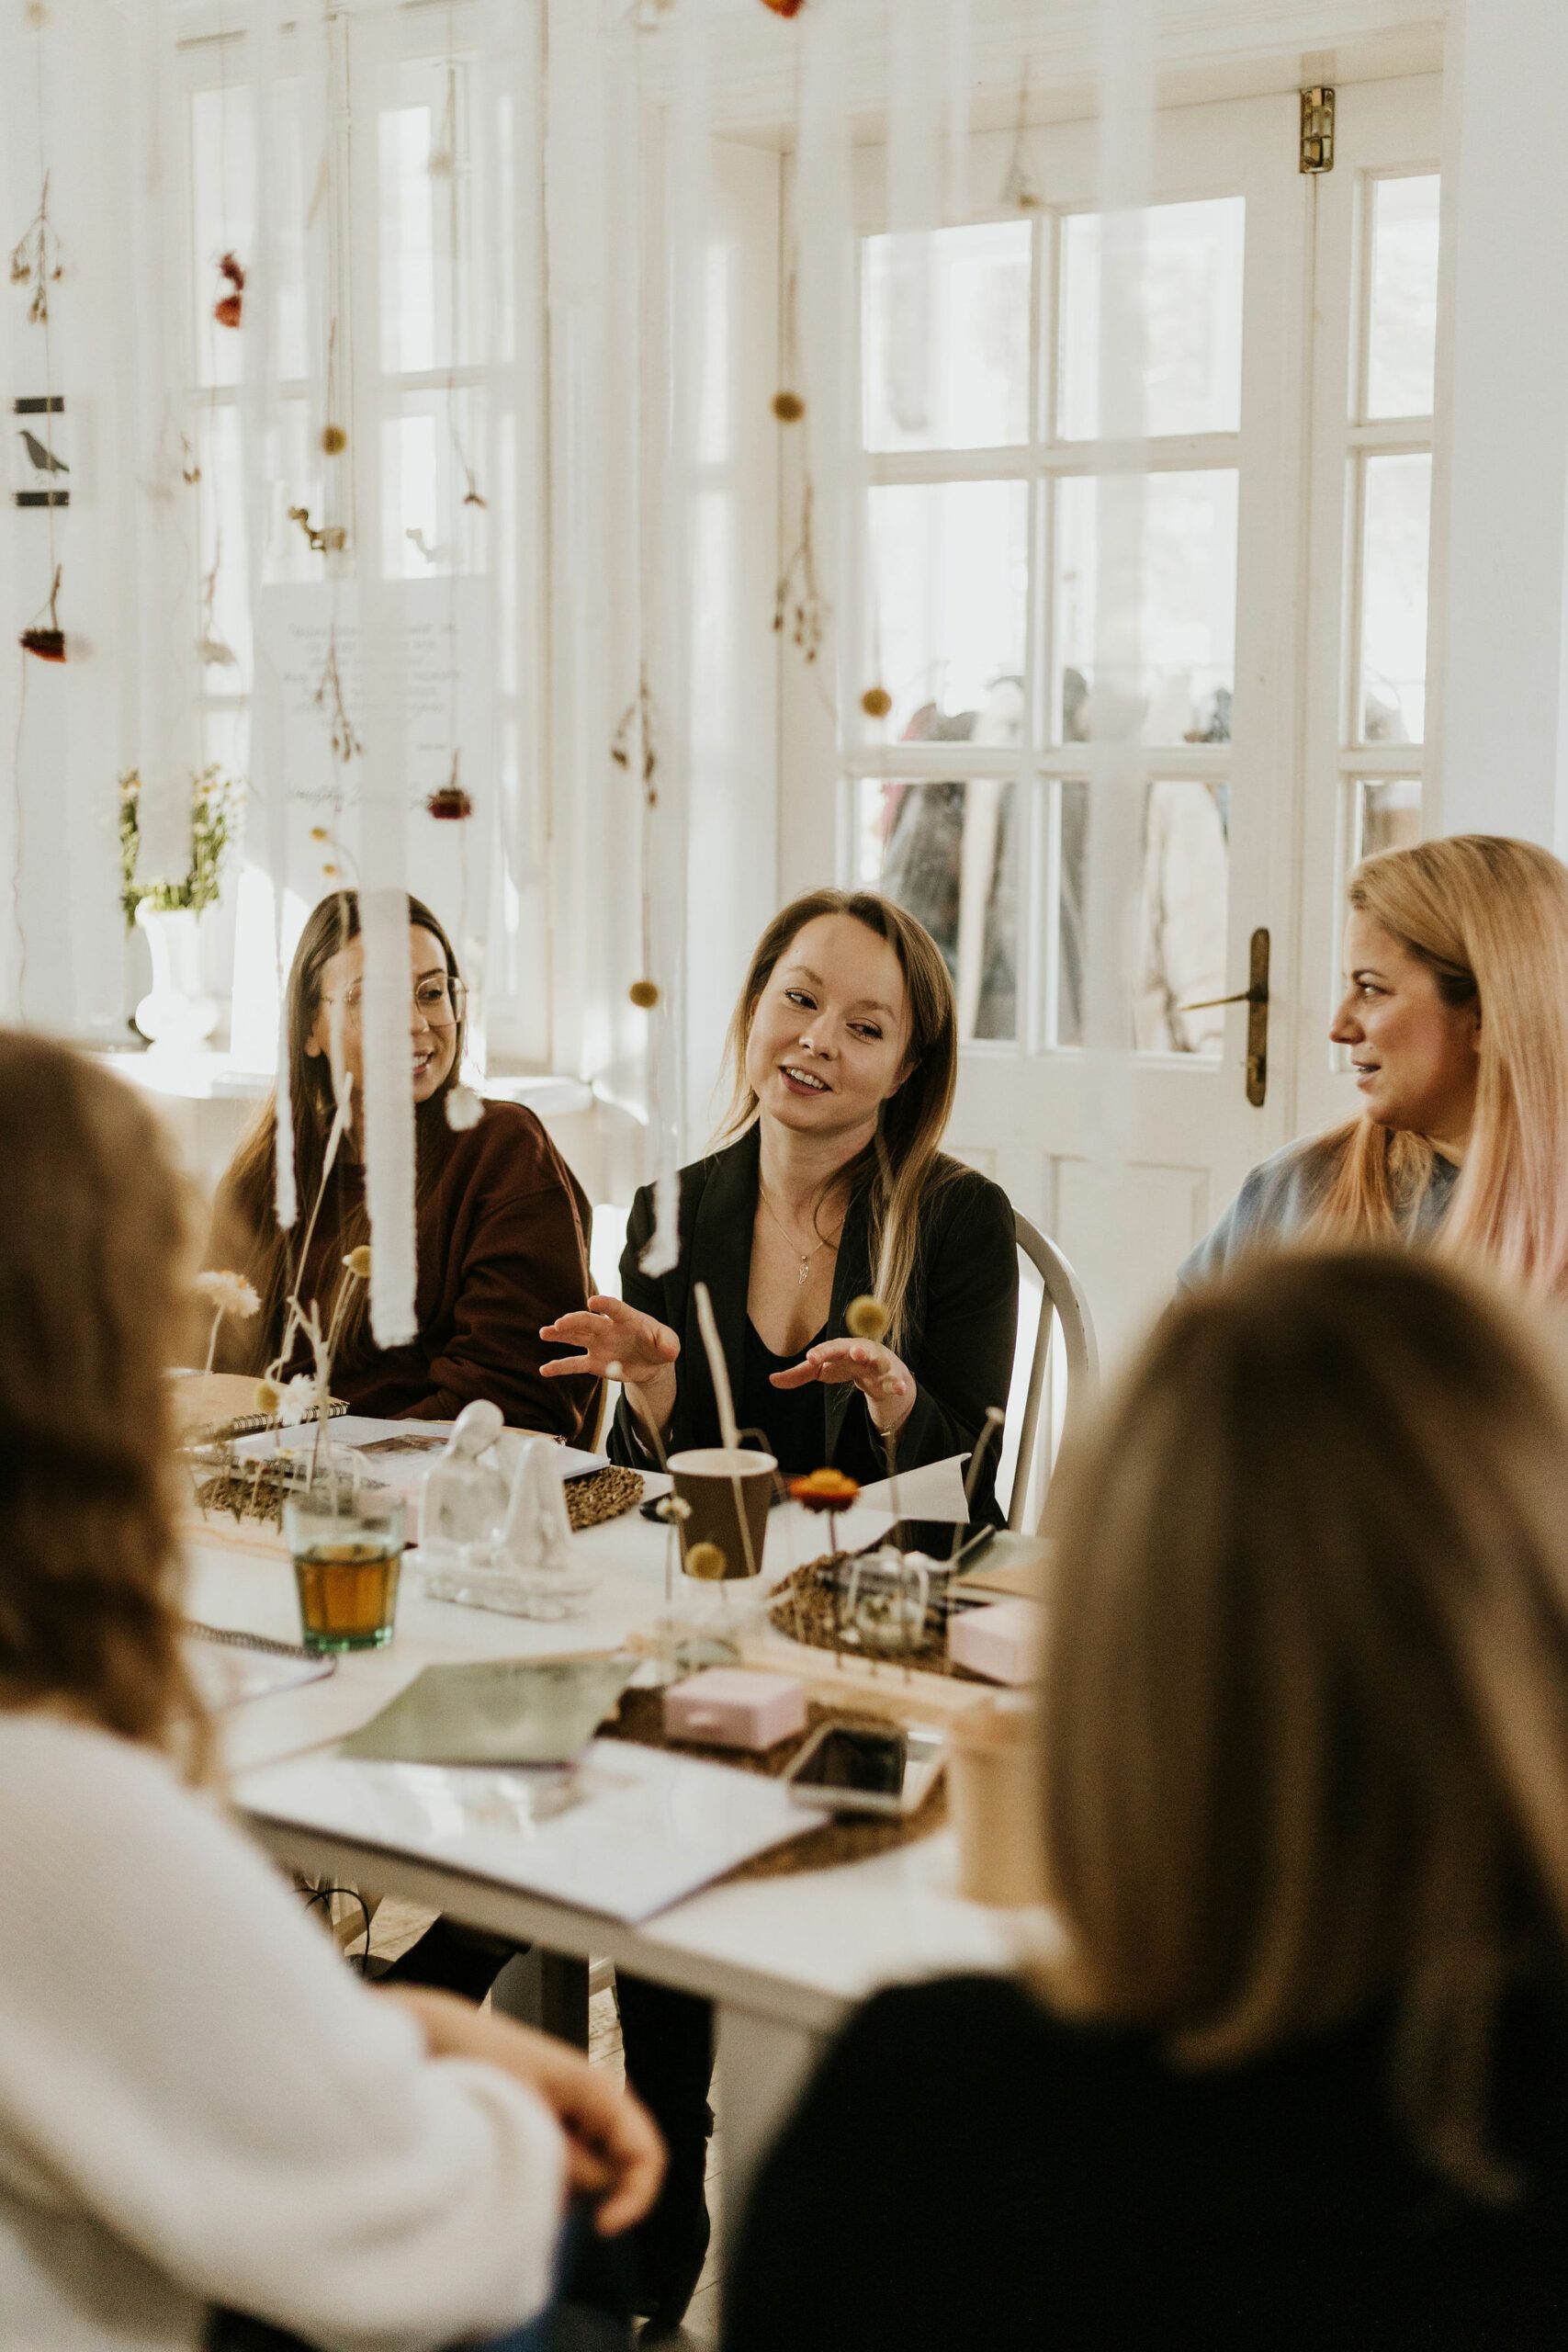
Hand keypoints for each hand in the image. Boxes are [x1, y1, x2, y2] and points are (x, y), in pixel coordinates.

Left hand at [383, 1987, 664, 2233]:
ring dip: (560, 2189)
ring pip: (587, 2178)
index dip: (637, 2197)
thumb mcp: (525, 2115)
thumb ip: (564, 2158)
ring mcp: (571, 2119)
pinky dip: (541, 2183)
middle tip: (537, 2191)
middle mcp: (594, 2106)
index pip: (646, 2152)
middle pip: (618, 2172)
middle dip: (589, 2195)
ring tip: (511, 2167)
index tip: (601, 2228)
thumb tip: (593, 2194)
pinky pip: (561, 2173)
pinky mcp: (547, 2131)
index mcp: (599, 2090)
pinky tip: (504, 2165)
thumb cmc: (482, 2061)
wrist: (440, 2036)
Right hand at [539, 1296, 679, 1390]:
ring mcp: (598, 1344)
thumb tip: (669, 1350)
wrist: (651, 1363)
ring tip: (545, 1333)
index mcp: (627, 1318)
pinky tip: (545, 1370)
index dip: (605, 1304)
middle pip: (589, 1321)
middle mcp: (608, 1328)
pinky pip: (575, 1363)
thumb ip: (668, 1344)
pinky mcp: (594, 1362)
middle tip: (560, 1323)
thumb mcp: (669, 1344)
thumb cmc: (659, 1346)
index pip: (614, 1308)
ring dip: (560, 1334)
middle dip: (575, 1321)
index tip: (593, 1302)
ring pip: (576, 1336)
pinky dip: (560, 1367)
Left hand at [770, 1336, 915, 1438]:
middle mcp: (861, 1351)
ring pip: (879, 1362)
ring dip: (878, 1363)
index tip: (810, 1358)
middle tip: (853, 1352)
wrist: (877, 1371)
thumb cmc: (846, 1365)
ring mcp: (878, 1363)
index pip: (830, 1348)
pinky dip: (898, 1385)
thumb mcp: (822, 1370)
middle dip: (855, 1349)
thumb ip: (799, 1374)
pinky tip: (900, 1390)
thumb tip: (772, 1379)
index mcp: (842, 1348)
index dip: (821, 1353)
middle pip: (858, 1348)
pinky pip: (895, 1380)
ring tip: (873, 1363)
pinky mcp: (892, 1376)